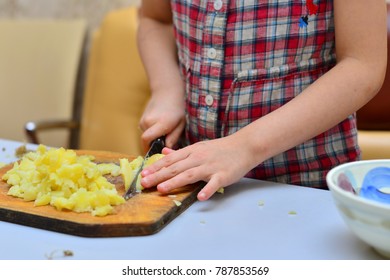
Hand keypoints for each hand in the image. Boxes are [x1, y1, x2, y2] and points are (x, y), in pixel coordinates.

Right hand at [139, 89, 184, 150]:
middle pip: (146, 140)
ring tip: (163, 131)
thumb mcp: (180, 124)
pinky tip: (158, 126)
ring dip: (153, 137)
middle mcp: (149, 121)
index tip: (154, 154)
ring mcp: (143, 120)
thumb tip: (167, 149)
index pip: (147, 139)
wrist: (167, 93)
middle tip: (163, 143)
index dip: (148, 149)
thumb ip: (173, 138)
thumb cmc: (177, 110)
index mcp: (161, 123)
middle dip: (153, 144)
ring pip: (145, 136)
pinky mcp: (141, 119)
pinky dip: (150, 132)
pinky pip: (144, 131)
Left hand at [140, 136, 256, 200]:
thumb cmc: (221, 148)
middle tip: (144, 183)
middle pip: (176, 167)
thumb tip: (164, 152)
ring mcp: (211, 167)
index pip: (171, 160)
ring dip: (175, 182)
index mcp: (192, 151)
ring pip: (190, 174)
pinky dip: (207, 190)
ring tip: (162, 189)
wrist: (244, 146)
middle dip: (158, 176)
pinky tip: (199, 197)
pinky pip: (214, 183)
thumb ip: (181, 152)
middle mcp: (199, 158)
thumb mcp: (199, 147)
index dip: (156, 167)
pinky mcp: (223, 175)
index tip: (143, 174)